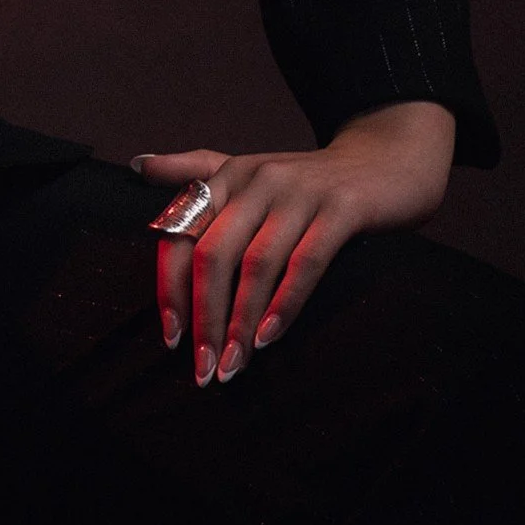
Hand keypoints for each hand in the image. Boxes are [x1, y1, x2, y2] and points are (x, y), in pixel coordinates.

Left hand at [132, 100, 455, 386]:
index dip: (172, 288)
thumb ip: (195, 171)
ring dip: (241, 321)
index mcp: (228, 175)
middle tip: (203, 367)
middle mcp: (256, 180)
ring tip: (234, 366)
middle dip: (204, 316)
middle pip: (213, 253)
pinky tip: (270, 338)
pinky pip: (306, 262)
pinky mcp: (341, 209)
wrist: (385, 157)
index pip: (183, 234)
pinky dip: (285, 303)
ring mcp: (299, 193)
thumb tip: (138, 165)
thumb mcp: (249, 170)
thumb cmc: (310, 178)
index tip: (170, 337)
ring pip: (257, 264)